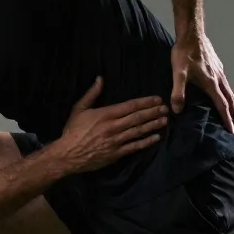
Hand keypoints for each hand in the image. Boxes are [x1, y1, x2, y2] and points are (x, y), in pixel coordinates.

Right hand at [53, 77, 167, 173]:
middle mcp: (113, 126)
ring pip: (138, 131)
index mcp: (106, 114)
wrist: (67, 154)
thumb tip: (100, 79)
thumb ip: (91, 94)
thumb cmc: (72, 131)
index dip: (145, 102)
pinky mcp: (116, 153)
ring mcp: (116, 141)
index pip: (130, 106)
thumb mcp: (79, 109)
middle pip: (138, 117)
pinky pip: (134, 147)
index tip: (157, 99)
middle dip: (153, 112)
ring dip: (153, 125)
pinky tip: (156, 138)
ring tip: (164, 121)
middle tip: (165, 109)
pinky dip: (146, 142)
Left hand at [170, 33, 233, 132]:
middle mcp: (219, 79)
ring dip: (233, 106)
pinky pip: (225, 84)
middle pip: (230, 101)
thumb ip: (178, 92)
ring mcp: (219, 72)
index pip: (222, 105)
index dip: (227, 119)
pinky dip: (228, 94)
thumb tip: (178, 110)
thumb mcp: (178, 73)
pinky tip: (225, 95)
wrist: (191, 33)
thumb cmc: (184, 53)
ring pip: (229, 92)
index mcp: (211, 83)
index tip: (233, 131)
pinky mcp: (217, 66)